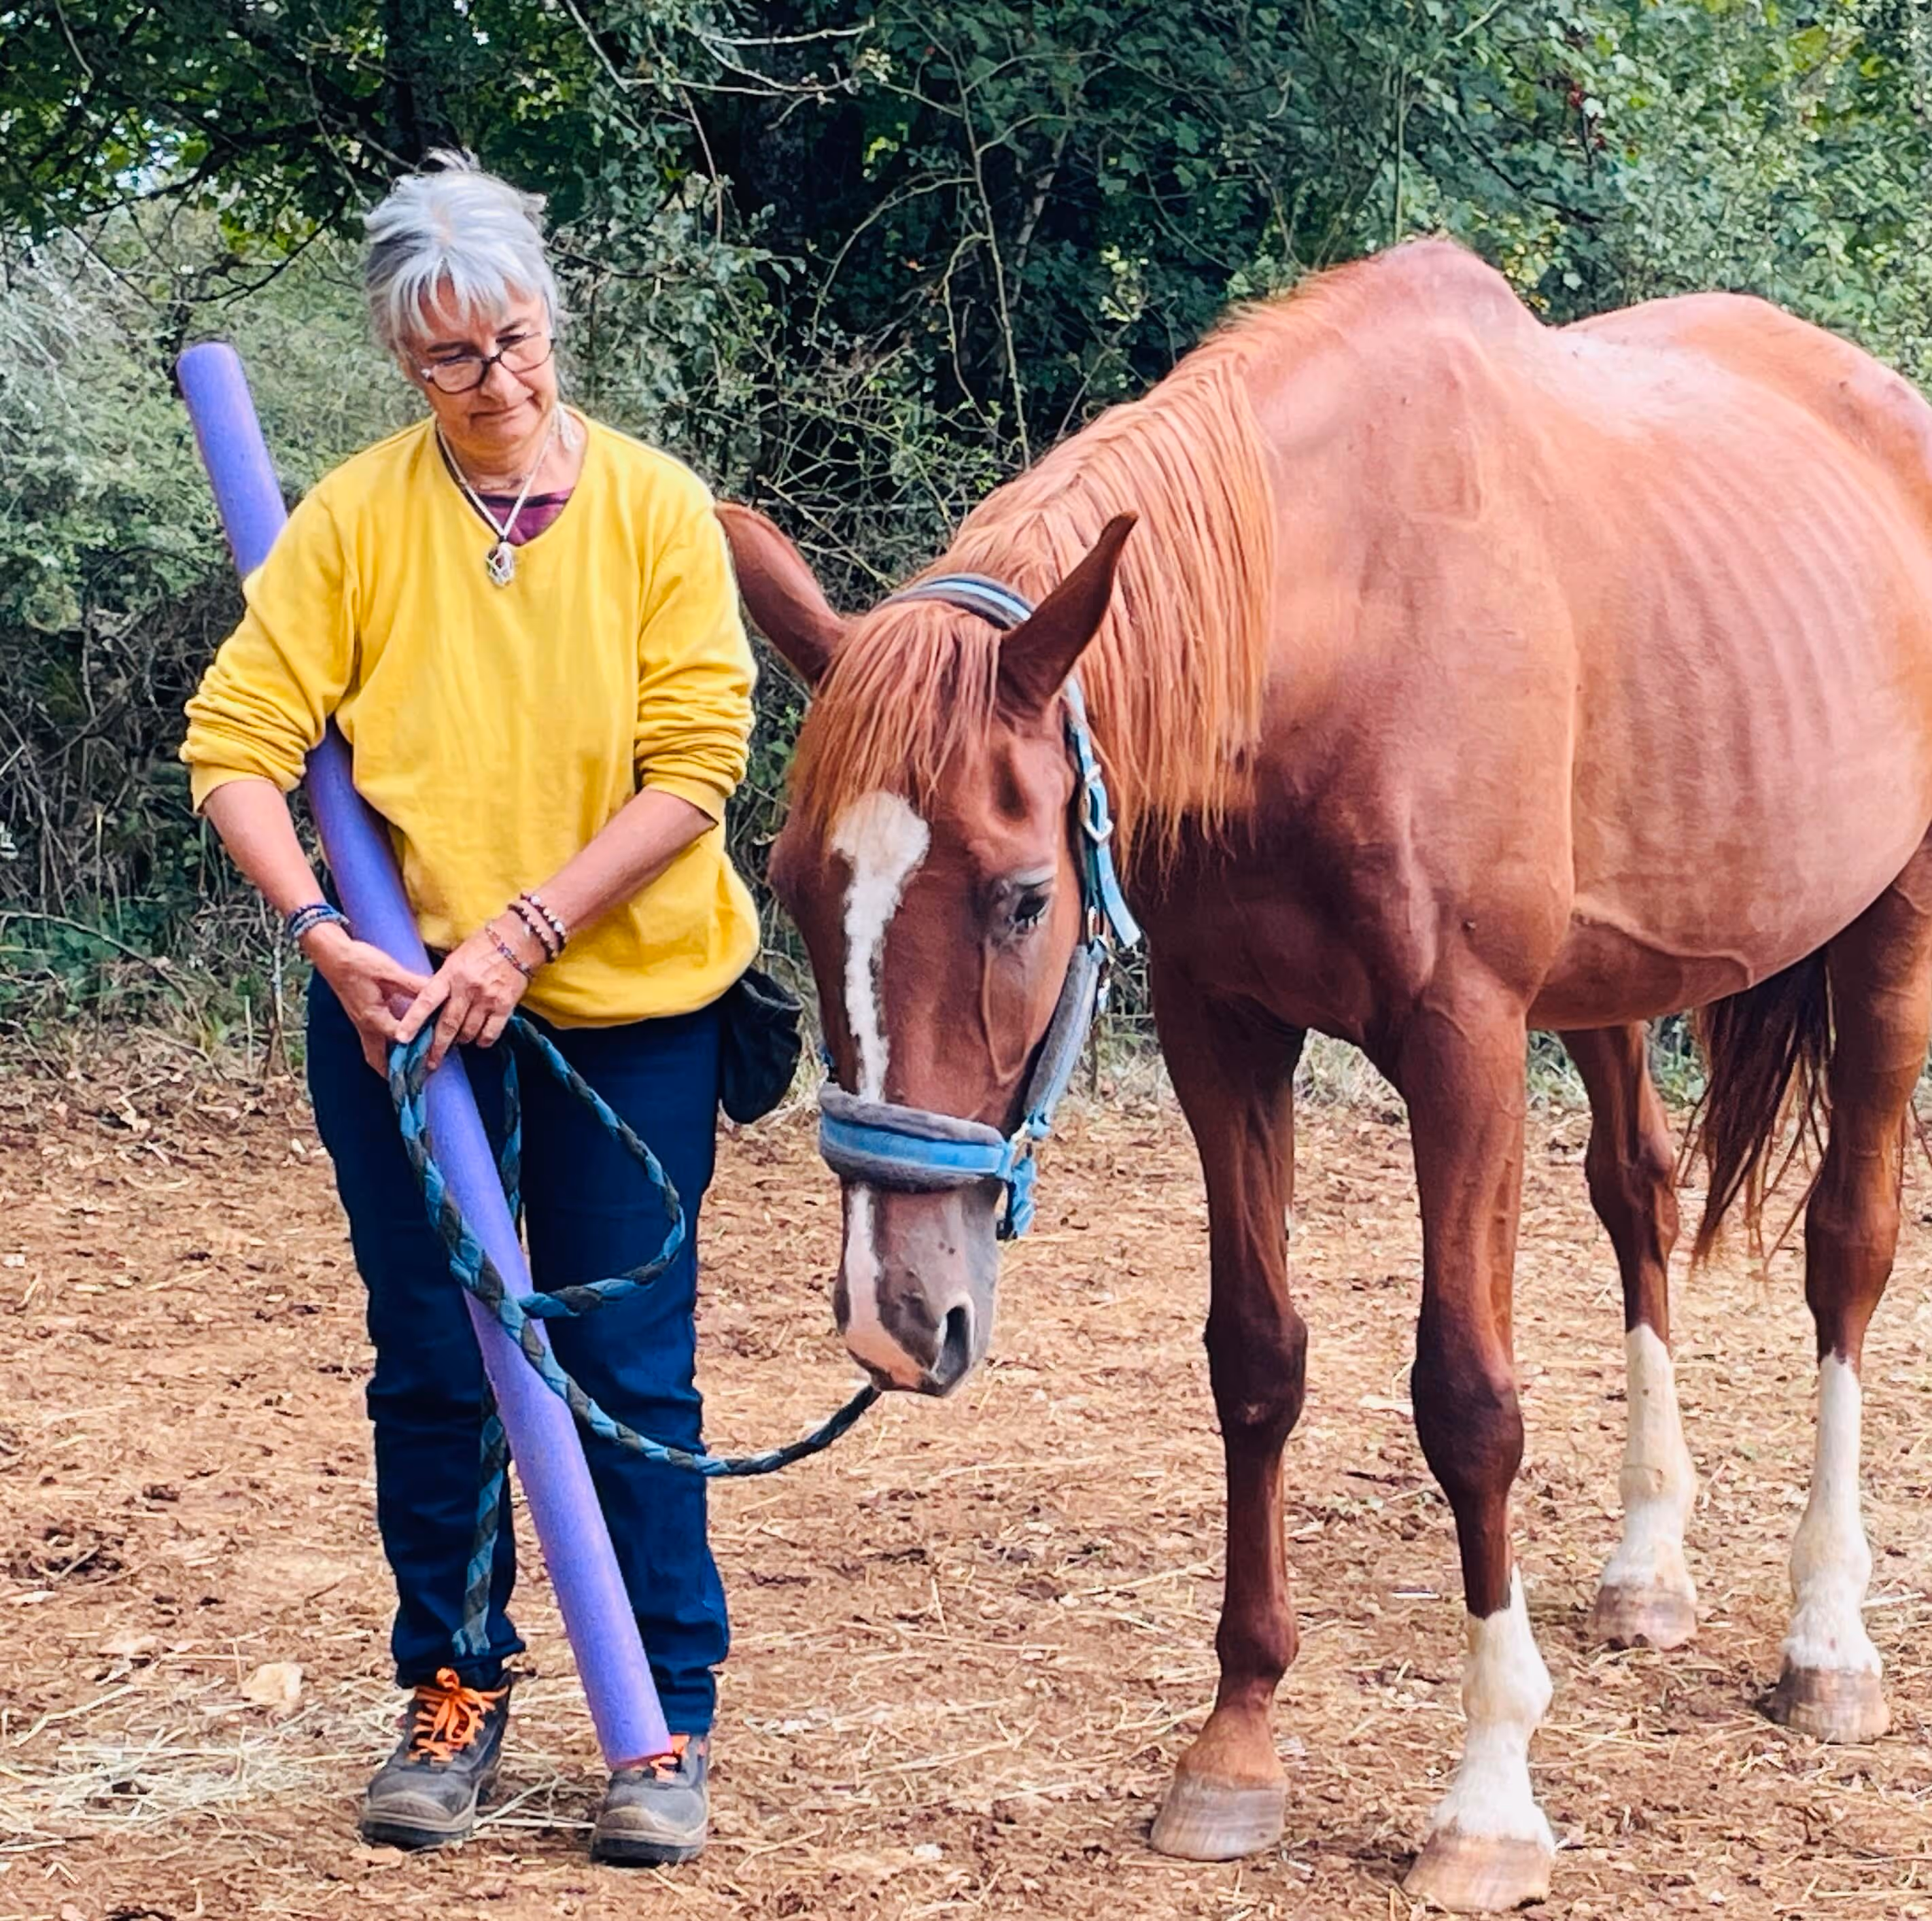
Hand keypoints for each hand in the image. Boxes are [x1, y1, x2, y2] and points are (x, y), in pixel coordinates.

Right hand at [303, 926, 430, 1076]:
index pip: (401, 1041)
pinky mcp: (359, 1018)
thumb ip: (413, 984)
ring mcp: (360, 1025)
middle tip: (417, 1081)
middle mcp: (365, 1027)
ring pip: (373, 1055)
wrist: (331, 954)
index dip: (419, 1047)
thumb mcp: (389, 971)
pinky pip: (372, 1043)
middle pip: (380, 1061)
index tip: (437, 1053)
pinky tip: (397, 1048)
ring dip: (388, 1065)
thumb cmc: (358, 961)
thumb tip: (437, 992)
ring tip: (408, 1074)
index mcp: (374, 1018)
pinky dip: (384, 1052)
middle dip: (396, 1074)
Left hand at [395, 915, 543, 1070]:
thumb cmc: (483, 945)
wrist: (519, 939)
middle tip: (430, 1063)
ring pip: (468, 1032)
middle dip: (437, 1047)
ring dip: (461, 1041)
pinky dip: (483, 1040)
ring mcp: (487, 998)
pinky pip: (491, 1033)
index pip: (427, 1001)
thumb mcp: (456, 958)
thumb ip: (444, 980)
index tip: (402, 1038)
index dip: (413, 1021)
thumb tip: (432, 1005)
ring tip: (458, 1042)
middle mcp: (467, 988)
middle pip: (448, 1025)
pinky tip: (479, 1039)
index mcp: (450, 974)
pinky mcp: (506, 1005)